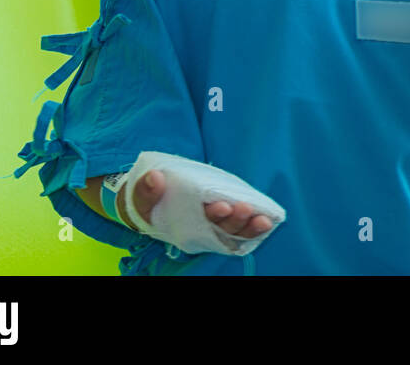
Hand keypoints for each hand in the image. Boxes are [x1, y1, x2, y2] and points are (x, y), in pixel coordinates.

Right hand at [119, 169, 273, 237]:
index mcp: (183, 226)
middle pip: (222, 229)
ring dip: (250, 226)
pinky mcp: (222, 219)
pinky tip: (268, 219)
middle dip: (235, 220)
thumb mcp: (141, 195)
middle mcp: (202, 229)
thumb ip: (146, 189)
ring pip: (235, 231)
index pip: (202, 226)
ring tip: (264, 219)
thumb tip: (156, 178)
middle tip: (245, 208)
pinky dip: (253, 226)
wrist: (152, 203)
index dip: (214, 216)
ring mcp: (214, 226)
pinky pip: (240, 227)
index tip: (222, 206)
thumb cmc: (148, 200)